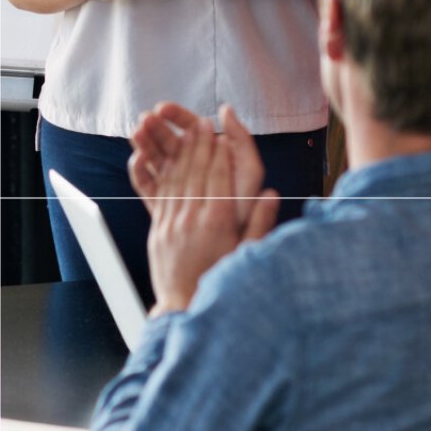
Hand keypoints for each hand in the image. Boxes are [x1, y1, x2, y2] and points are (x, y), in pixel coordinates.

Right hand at [129, 102, 265, 231]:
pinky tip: (137, 158)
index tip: (163, 108)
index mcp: (211, 154)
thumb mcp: (249, 169)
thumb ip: (241, 138)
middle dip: (157, 128)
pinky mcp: (163, 203)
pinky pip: (148, 184)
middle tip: (145, 118)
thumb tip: (226, 109)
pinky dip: (140, 171)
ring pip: (157, 159)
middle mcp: (192, 168)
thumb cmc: (245, 205)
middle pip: (171, 142)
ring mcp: (177, 184)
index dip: (177, 116)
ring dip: (145, 144)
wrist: (231, 243)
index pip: (192, 129)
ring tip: (137, 133)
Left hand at [129, 112, 278, 313]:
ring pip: (176, 179)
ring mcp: (172, 224)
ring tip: (185, 132)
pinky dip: (164, 172)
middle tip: (201, 122)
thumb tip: (272, 193)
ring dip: (181, 152)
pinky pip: (161, 194)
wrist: (184, 308)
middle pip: (196, 172)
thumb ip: (259, 222)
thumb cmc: (221, 281)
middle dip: (199, 145)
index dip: (218, 153)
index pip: (218, 178)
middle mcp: (192, 220)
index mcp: (217, 223)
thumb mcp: (247, 254)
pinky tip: (167, 158)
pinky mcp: (158, 230)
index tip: (220, 133)